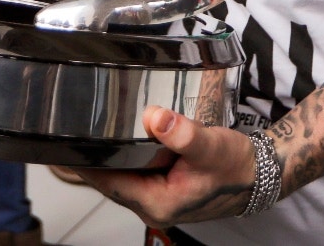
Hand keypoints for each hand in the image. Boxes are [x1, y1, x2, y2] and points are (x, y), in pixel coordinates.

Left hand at [80, 107, 256, 227]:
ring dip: (111, 158)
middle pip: (110, 181)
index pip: (107, 183)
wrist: (259, 174)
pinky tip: (126, 140)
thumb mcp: (210, 146)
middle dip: (94, 159)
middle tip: (75, 130)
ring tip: (94, 132)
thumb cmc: (236, 166)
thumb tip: (155, 118)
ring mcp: (160, 199)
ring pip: (123, 177)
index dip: (85, 164)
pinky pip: (137, 173)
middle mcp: (154, 205)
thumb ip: (182, 134)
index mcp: (157, 203)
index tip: (64, 144)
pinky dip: (129, 157)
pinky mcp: (166, 189)